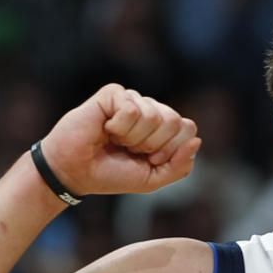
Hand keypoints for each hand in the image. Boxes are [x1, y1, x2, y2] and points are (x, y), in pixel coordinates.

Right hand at [38, 84, 200, 197]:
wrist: (76, 171)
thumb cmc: (112, 174)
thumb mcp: (152, 179)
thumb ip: (179, 166)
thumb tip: (197, 140)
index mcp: (164, 129)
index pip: (187, 128)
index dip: (169, 150)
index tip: (148, 159)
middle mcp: (151, 110)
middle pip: (175, 120)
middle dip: (153, 144)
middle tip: (131, 150)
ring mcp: (132, 100)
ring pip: (154, 115)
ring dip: (133, 137)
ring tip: (116, 140)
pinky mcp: (113, 93)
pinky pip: (131, 109)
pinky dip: (119, 127)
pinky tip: (105, 129)